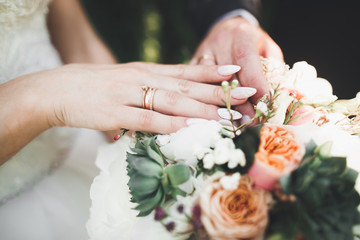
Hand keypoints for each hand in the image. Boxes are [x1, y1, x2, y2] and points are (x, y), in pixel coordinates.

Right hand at [1, 62, 257, 161]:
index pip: (184, 71)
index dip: (210, 72)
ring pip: (170, 102)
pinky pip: (144, 119)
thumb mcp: (125, 80)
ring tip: (226, 116)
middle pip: (185, 86)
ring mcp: (128, 95)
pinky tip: (184, 129)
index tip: (235, 73)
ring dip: (200, 109)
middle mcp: (141, 79)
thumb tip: (170, 102)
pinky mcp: (113, 113)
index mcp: (144, 71)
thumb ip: (148, 88)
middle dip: (218, 91)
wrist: (56, 89)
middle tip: (245, 95)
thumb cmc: (93, 87)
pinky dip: (165, 124)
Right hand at [190, 17, 282, 119]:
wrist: (227, 27)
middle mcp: (220, 42)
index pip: (246, 61)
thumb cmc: (252, 42)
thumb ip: (273, 70)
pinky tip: (214, 117)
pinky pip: (196, 85)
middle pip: (226, 76)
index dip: (255, 84)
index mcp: (241, 35)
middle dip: (238, 101)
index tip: (263, 105)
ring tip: (232, 122)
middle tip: (249, 121)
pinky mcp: (192, 64)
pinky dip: (206, 102)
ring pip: (207, 83)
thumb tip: (277, 96)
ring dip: (220, 105)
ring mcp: (203, 53)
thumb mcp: (268, 49)